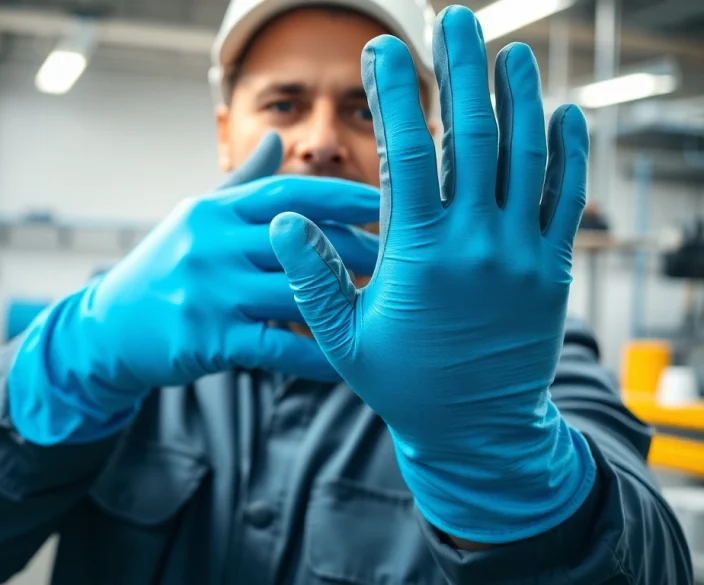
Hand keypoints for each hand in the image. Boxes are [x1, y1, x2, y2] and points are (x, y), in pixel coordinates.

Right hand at [11, 133, 379, 442]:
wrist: (109, 328)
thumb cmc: (164, 267)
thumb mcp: (196, 217)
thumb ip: (242, 182)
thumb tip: (279, 138)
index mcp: (213, 211)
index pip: (286, 193)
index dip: (340, 196)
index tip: (388, 199)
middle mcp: (209, 244)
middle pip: (298, 241)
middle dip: (354, 249)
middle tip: (405, 257)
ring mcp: (207, 291)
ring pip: (292, 293)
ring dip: (341, 302)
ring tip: (385, 307)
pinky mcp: (205, 338)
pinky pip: (274, 349)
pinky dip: (313, 358)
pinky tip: (346, 367)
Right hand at [269, 7, 595, 542]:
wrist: (478, 435)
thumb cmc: (403, 385)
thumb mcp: (343, 338)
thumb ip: (314, 276)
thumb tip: (285, 222)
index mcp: (419, 254)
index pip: (407, 152)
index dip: (396, 93)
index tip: (385, 49)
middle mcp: (476, 244)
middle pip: (474, 135)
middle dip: (464, 70)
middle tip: (457, 21)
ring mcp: (521, 255)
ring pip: (528, 158)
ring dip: (522, 98)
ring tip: (512, 53)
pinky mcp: (552, 271)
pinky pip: (566, 201)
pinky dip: (568, 154)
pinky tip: (564, 116)